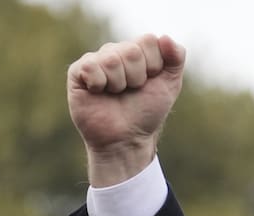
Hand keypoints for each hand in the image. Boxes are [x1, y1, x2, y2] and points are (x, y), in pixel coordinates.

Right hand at [67, 33, 185, 186]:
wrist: (126, 139)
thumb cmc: (146, 113)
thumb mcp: (170, 85)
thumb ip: (176, 57)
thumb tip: (166, 37)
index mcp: (137, 51)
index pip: (149, 40)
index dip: (153, 66)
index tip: (149, 83)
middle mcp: (116, 52)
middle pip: (131, 50)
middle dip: (136, 77)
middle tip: (131, 91)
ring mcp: (96, 61)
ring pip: (111, 59)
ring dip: (118, 83)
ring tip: (115, 94)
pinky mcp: (77, 73)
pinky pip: (90, 66)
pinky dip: (99, 84)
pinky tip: (98, 92)